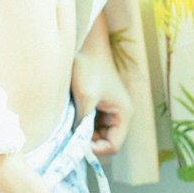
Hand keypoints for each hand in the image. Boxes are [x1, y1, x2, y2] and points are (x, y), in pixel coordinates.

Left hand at [71, 13, 132, 157]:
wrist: (86, 43)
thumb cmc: (89, 67)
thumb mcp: (85, 96)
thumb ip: (81, 122)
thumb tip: (73, 142)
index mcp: (123, 113)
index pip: (113, 145)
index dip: (96, 149)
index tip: (77, 144)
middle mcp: (119, 114)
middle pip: (105, 141)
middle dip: (89, 141)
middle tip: (71, 136)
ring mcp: (109, 109)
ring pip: (97, 132)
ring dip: (83, 132)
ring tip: (70, 123)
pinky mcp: (98, 103)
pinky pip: (91, 122)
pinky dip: (81, 123)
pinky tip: (71, 115)